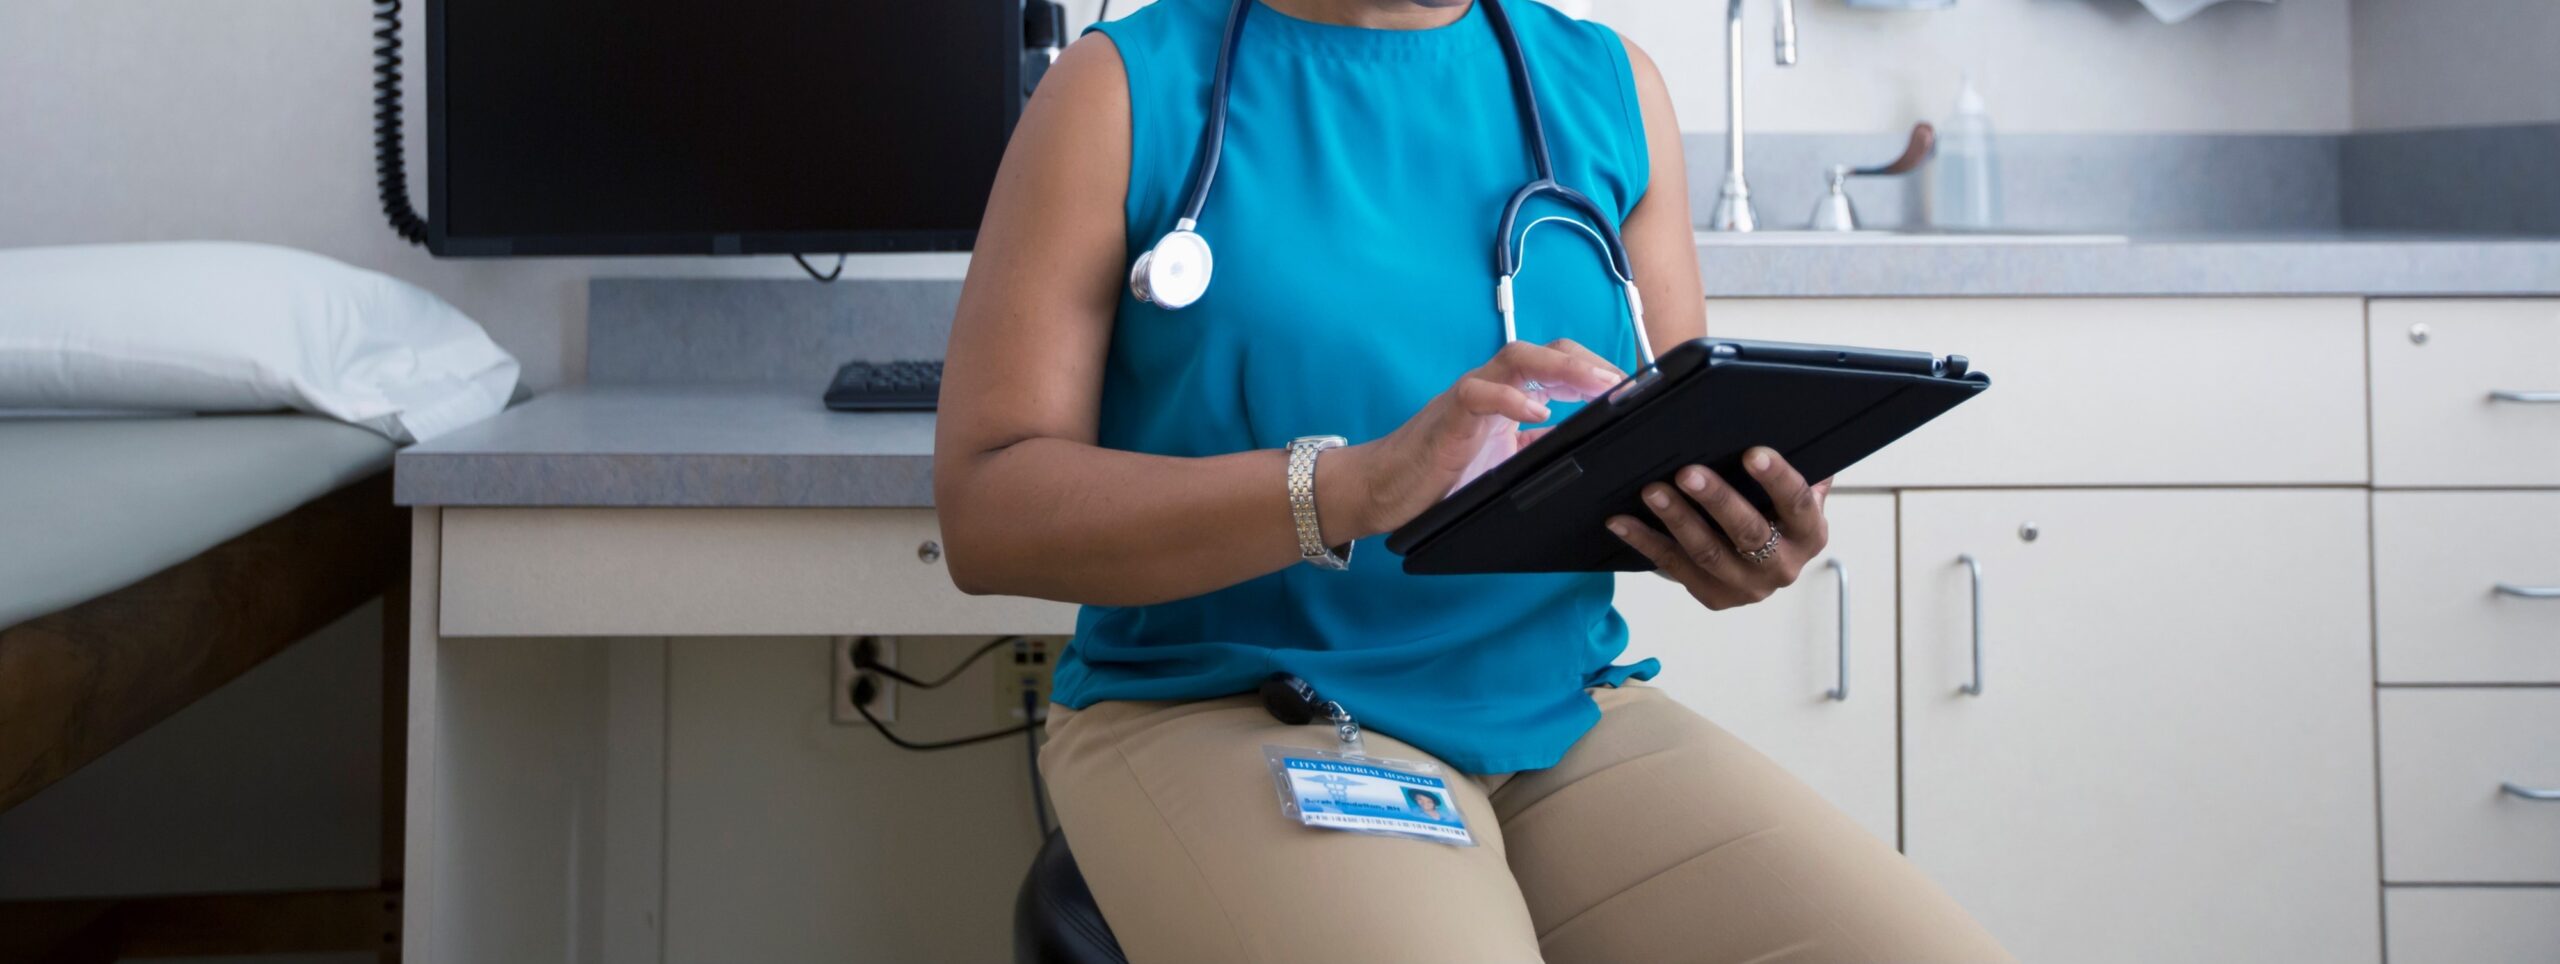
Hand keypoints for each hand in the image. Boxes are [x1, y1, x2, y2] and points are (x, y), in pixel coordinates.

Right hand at [1323, 339, 1624, 540]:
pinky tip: (1538, 412)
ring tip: (1598, 387)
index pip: (1557, 364)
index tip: (1631, 388)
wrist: (1384, 489)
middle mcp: (1491, 386)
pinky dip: (1511, 399)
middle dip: (1588, 362)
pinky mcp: (1448, 415)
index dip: (1594, 368)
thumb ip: (1538, 447)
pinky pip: (1480, 393)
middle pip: (1545, 351)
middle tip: (1625, 384)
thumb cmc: (1440, 475)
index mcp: (1508, 396)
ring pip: (1517, 358)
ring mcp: (1469, 395)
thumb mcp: (1505, 463)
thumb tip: (1585, 447)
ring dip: (1563, 368)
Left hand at [1605, 448, 1831, 609]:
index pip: (1797, 503)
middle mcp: (1783, 566)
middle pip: (1749, 532)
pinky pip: (1674, 566)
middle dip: (1717, 500)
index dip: (1776, 478)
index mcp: (1809, 534)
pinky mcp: (1714, 596)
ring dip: (1677, 519)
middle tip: (1688, 472)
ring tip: (1652, 491)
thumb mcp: (1790, 494)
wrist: (1764, 565)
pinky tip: (1621, 521)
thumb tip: (1786, 420)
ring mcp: (1747, 587)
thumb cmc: (1775, 514)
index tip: (1752, 452)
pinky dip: (1646, 541)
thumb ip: (1795, 463)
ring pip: (1708, 552)